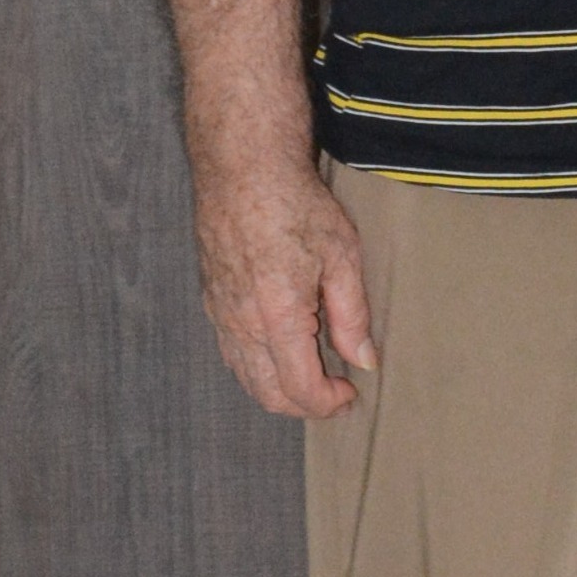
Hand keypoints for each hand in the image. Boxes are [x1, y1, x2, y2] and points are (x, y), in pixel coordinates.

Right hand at [192, 156, 374, 417]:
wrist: (242, 170)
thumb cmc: (296, 206)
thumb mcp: (342, 257)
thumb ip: (353, 316)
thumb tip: (364, 360)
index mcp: (277, 318)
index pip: (299, 389)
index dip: (327, 403)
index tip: (350, 394)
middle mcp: (241, 325)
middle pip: (268, 394)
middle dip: (304, 405)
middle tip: (335, 394)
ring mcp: (221, 315)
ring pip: (245, 377)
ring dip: (279, 389)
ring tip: (313, 377)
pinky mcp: (211, 301)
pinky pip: (231, 352)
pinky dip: (256, 367)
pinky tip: (280, 353)